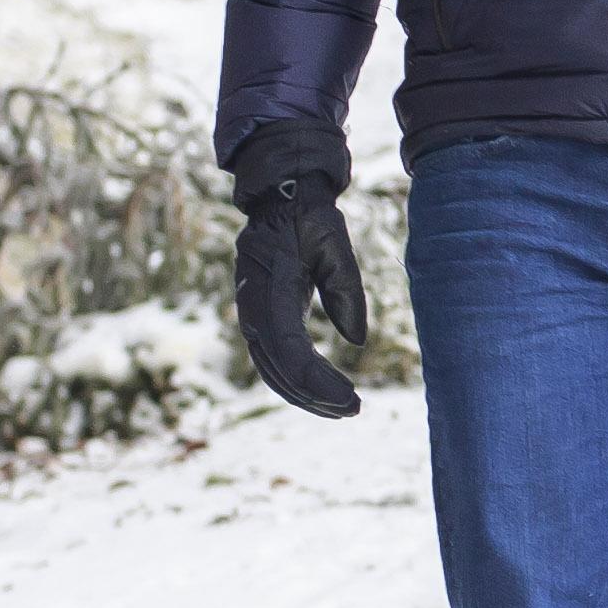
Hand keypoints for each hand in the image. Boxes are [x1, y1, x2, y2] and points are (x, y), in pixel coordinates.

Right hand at [228, 120, 369, 418]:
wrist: (280, 196)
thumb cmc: (309, 218)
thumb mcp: (334, 245)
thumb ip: (346, 291)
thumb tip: (356, 341)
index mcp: (270, 290)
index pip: (291, 352)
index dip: (318, 382)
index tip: (351, 399)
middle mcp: (253, 308)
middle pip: (278, 370)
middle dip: (313, 397)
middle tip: (353, 410)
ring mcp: (251, 314)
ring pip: (271, 370)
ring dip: (304, 394)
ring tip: (343, 408)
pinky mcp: (259, 316)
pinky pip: (273, 358)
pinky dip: (295, 379)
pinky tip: (321, 392)